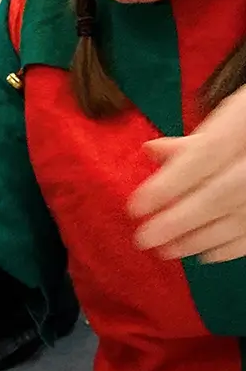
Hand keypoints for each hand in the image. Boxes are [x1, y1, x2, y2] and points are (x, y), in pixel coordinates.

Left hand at [129, 85, 245, 262]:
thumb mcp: (232, 115)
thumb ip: (194, 139)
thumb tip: (151, 151)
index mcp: (245, 125)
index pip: (206, 155)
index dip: (170, 182)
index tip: (136, 206)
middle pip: (219, 194)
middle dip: (179, 220)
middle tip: (145, 238)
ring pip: (238, 218)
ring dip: (199, 238)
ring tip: (166, 250)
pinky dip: (229, 248)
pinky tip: (204, 255)